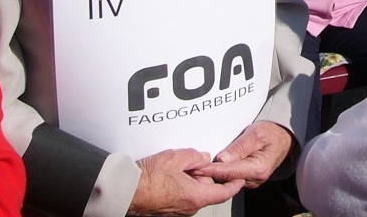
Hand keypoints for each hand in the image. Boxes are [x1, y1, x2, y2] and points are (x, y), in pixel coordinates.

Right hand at [127, 149, 242, 216]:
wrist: (125, 191)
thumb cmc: (147, 178)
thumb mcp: (176, 157)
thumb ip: (195, 157)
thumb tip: (204, 158)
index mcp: (196, 196)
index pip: (224, 192)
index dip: (234, 184)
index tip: (240, 178)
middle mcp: (189, 207)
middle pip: (207, 190)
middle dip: (205, 176)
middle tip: (195, 163)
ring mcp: (178, 211)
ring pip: (193, 193)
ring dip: (191, 180)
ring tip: (178, 168)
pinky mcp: (167, 210)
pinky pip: (181, 196)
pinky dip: (180, 186)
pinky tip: (169, 176)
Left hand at [193, 122, 293, 188]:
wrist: (283, 138)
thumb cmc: (271, 133)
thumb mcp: (255, 134)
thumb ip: (239, 147)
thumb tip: (221, 159)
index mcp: (257, 169)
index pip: (229, 172)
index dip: (211, 170)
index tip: (196, 168)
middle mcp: (253, 179)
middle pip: (226, 179)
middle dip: (208, 175)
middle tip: (190, 168)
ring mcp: (250, 181)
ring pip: (227, 179)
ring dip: (212, 174)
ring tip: (195, 167)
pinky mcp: (246, 178)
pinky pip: (230, 177)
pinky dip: (219, 173)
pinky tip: (207, 167)